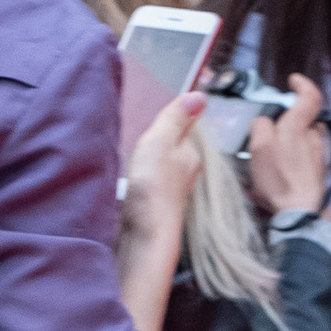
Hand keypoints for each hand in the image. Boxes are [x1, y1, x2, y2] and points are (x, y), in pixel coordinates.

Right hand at [122, 87, 204, 243]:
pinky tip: (129, 185)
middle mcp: (186, 174)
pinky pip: (148, 186)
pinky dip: (140, 182)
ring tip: (131, 163)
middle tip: (137, 145)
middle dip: (155, 146)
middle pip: (170, 151)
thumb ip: (176, 119)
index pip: (183, 132)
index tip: (150, 126)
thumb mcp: (161, 141)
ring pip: (160, 169)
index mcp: (191, 156)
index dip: (166, 126)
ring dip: (146, 165)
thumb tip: (200, 95)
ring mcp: (171, 193)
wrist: (144, 234)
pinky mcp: (155, 208)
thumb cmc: (153, 185)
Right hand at [247, 72, 329, 217]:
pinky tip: (275, 175)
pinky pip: (302, 160)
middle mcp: (314, 138)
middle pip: (305, 120)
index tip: (293, 80)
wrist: (301, 212)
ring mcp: (317, 157)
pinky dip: (290, 161)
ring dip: (289, 142)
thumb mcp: (260, 145)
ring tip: (270, 154)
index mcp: (300, 126)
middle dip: (289, 120)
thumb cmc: (280, 177)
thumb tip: (265, 122)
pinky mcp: (315, 174)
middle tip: (269, 129)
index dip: (303, 84)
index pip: (310, 96)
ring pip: (304, 140)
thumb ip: (261, 125)